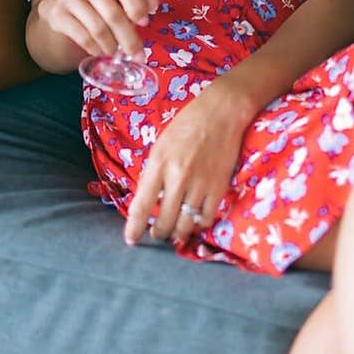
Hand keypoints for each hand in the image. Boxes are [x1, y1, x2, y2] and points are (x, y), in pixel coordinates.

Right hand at [38, 0, 157, 58]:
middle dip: (128, 37)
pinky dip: (95, 48)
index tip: (145, 22)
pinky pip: (82, 36)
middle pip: (112, 12)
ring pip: (98, 27)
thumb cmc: (97, 2)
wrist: (60, 10)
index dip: (136, 5)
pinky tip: (100, 51)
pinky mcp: (56, 14)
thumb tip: (154, 3)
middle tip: (138, 54)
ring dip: (111, 45)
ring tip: (116, 52)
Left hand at [124, 85, 247, 248]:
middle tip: (157, 233)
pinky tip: (195, 221)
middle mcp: (178, 178)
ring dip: (178, 234)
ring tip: (175, 233)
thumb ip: (153, 173)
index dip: (134, 227)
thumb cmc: (186, 125)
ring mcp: (200, 185)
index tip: (131, 240)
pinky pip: (207, 218)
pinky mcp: (219, 188)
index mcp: (158, 164)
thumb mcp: (160, 146)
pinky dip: (199, 225)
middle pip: (164, 221)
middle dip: (159, 233)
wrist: (221, 113)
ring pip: (186, 225)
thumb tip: (148, 201)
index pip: (142, 204)